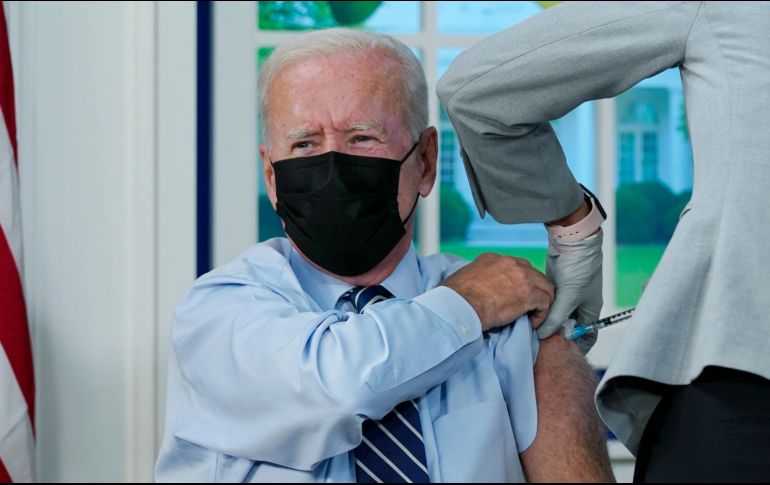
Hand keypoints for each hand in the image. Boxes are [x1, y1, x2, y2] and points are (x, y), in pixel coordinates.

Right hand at [441, 253, 553, 331]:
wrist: (459, 306)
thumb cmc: (455, 297)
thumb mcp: (465, 278)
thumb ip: (477, 279)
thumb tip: (478, 290)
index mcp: (493, 259)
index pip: (516, 267)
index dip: (519, 283)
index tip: (514, 296)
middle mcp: (510, 263)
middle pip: (534, 274)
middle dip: (534, 290)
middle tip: (528, 306)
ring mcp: (521, 276)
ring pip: (545, 287)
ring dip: (541, 302)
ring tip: (532, 316)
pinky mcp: (529, 293)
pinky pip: (545, 303)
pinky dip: (541, 315)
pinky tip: (531, 323)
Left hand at [538, 231, 602, 353]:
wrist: (573, 242)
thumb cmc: (578, 270)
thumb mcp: (567, 299)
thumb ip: (555, 319)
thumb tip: (541, 335)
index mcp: (590, 310)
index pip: (587, 335)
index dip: (577, 346)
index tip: (560, 355)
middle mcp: (580, 305)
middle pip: (568, 327)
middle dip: (556, 334)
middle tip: (539, 343)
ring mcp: (567, 296)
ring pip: (556, 315)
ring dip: (546, 321)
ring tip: (531, 330)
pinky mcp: (556, 287)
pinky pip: (548, 303)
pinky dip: (541, 308)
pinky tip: (529, 314)